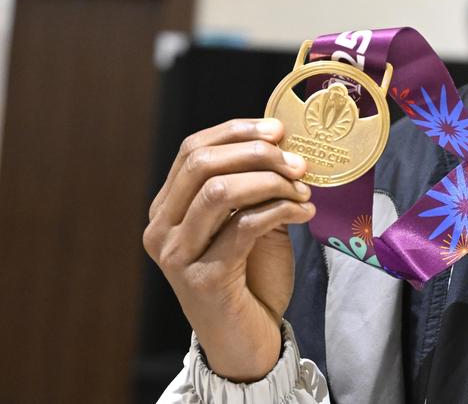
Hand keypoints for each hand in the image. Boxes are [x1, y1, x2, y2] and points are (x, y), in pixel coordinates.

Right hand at [143, 118, 313, 381]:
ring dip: (271, 182)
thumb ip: (255, 185)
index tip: (279, 130)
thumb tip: (284, 141)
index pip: (192, 149)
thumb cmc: (250, 276)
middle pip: (202, 163)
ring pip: (219, 191)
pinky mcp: (203, 278)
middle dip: (258, 153)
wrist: (247, 338)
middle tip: (298, 162)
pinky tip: (305, 214)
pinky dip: (281, 211)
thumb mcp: (250, 220)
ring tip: (303, 190)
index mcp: (167, 209)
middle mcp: (161, 229)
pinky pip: (243, 226)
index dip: (237, 131)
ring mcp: (177, 255)